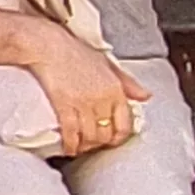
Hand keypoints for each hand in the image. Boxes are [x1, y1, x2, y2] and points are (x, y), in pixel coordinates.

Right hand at [27, 31, 149, 157]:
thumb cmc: (76, 52)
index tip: (112, 140)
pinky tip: (68, 149)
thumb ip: (128, 83)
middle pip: (106, 134)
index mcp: (115, 89)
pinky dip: (70, 145)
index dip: (118, 137)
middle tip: (93, 145)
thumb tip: (146, 96)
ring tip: (80, 147)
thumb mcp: (108, 64)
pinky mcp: (64, 106)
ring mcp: (83, 104)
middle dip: (100, 144)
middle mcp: (102, 99)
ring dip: (85, 146)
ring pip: (90, 137)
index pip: (124, 124)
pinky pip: (71, 133)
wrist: (49, 46)